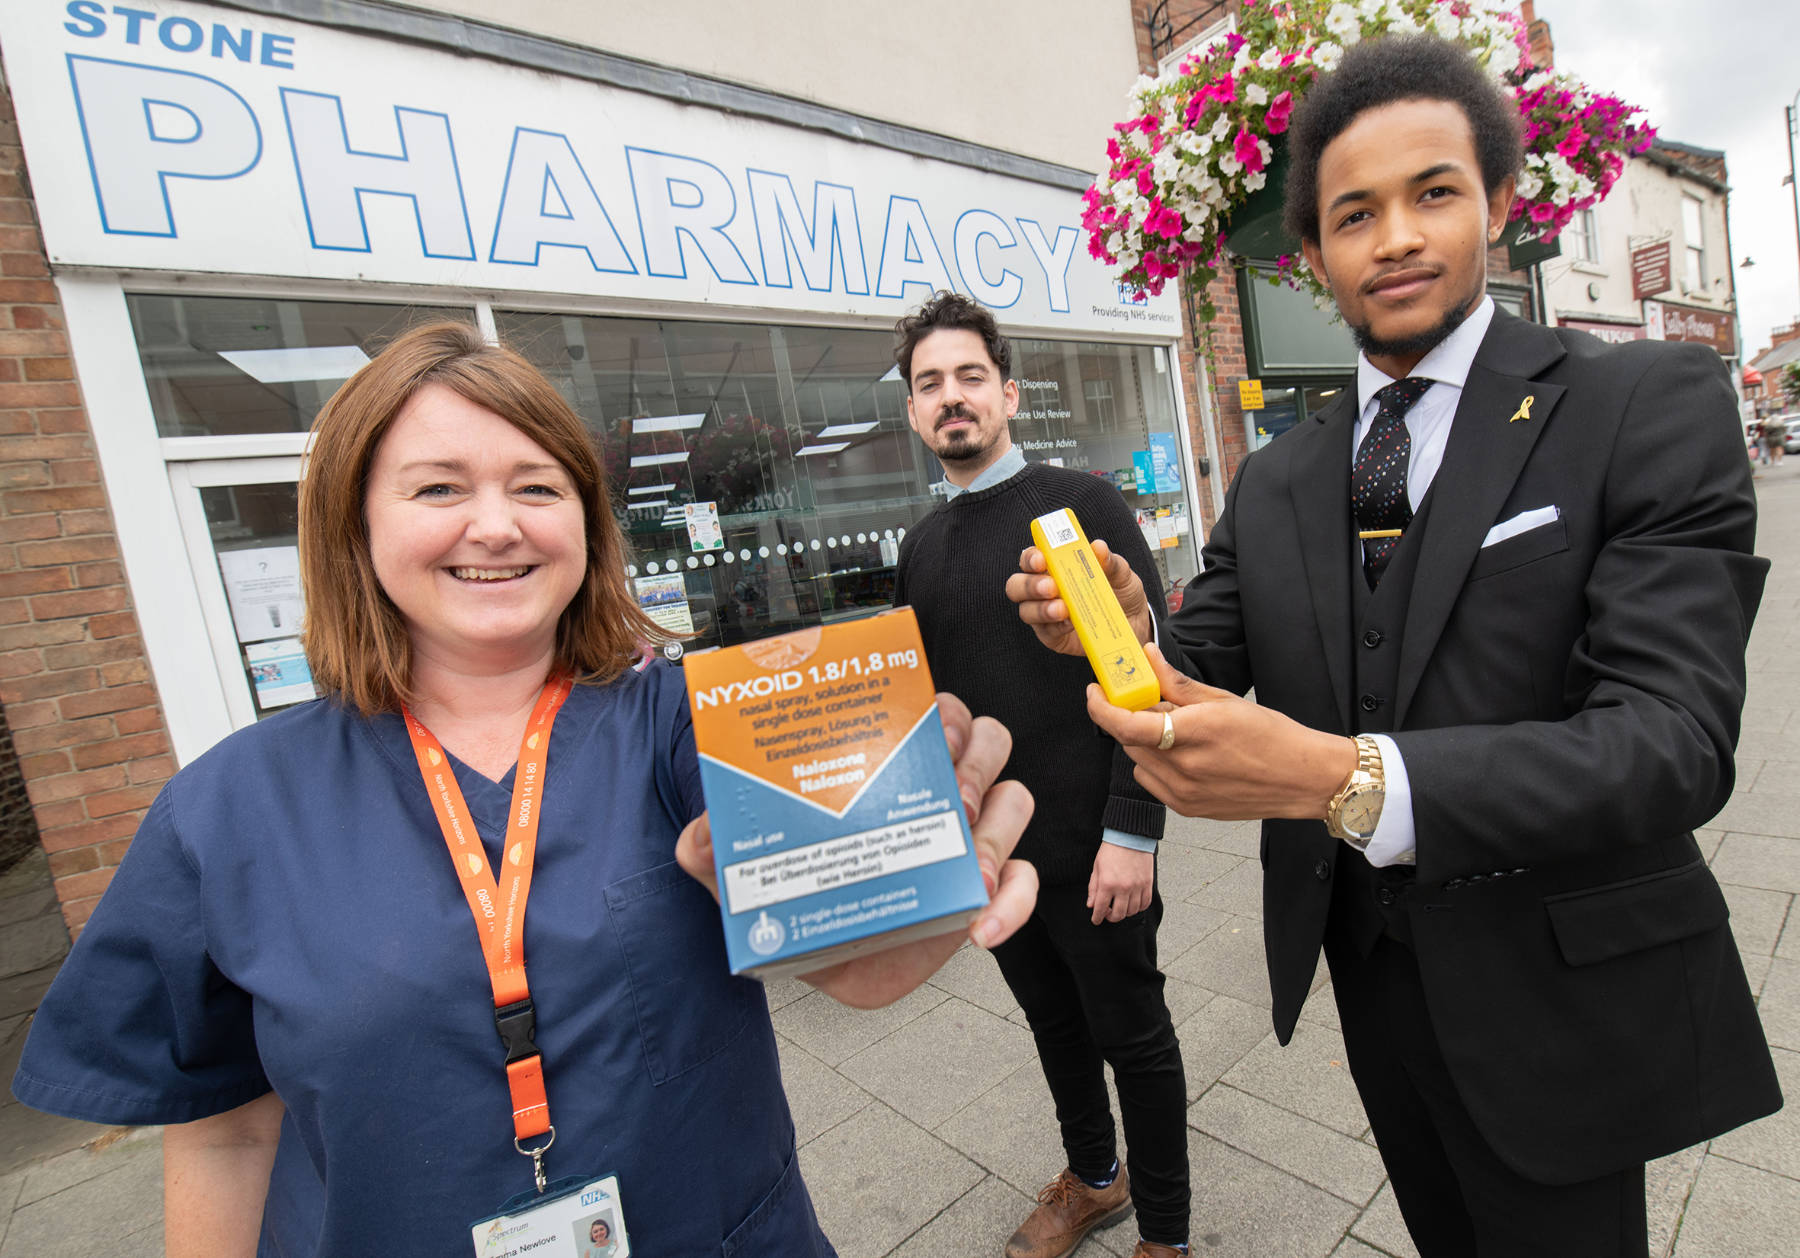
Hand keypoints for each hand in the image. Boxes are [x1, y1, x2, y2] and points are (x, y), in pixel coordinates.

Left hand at [676, 692, 1037, 1008]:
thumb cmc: (789, 890)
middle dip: (975, 760)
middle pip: (990, 739)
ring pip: (1017, 800)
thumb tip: (697, 838)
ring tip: (970, 865)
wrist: (815, 957)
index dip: (942, 711)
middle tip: (950, 798)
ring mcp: (968, 840)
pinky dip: (1015, 903)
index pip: (934, 710)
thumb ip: (709, 849)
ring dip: (999, 828)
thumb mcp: (739, 868)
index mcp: (889, 763)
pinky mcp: (985, 894)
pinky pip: (1027, 884)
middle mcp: (936, 790)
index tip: (928, 727)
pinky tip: (980, 927)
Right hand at [1005, 538, 1152, 654]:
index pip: (1031, 558)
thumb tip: (1098, 547)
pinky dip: (1055, 627)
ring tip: (1063, 609)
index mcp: (1055, 567)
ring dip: (1041, 609)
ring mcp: (1045, 615)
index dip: (1030, 557)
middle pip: (1017, 585)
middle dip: (1029, 585)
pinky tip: (1069, 623)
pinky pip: (1045, 632)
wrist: (1136, 624)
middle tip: (1051, 586)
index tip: (1041, 559)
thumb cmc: (1121, 593)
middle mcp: (1044, 590)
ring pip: (1026, 611)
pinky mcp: (1053, 637)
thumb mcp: (1122, 574)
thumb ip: (1110, 562)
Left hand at [1087, 644, 1355, 820]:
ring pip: (1138, 762)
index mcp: (1194, 733)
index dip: (1101, 709)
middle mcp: (1184, 767)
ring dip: (1144, 743)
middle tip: (1154, 706)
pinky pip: (1152, 783)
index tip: (1094, 692)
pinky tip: (1185, 757)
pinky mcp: (1186, 809)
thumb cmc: (1271, 736)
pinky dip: (1156, 766)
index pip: (1128, 725)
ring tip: (1179, 734)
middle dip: (1132, 719)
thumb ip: (1176, 682)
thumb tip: (1147, 657)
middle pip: (1130, 741)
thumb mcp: (1223, 700)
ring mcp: (1184, 793)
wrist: (1301, 778)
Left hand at [1087, 842, 1153, 923]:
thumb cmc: (1111, 850)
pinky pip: (1145, 903)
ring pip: (1132, 911)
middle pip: (1118, 914)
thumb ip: (1094, 888)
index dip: (1097, 917)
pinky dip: (1139, 908)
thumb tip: (1091, 905)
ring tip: (1120, 907)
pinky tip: (1133, 904)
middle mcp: (1123, 888)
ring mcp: (1137, 886)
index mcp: (1107, 883)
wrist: (1129, 837)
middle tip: (1108, 914)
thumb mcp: (1097, 868)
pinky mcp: (1147, 884)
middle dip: (1111, 918)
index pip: (1101, 908)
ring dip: (1125, 913)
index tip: (1096, 920)